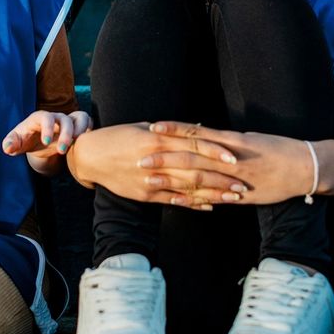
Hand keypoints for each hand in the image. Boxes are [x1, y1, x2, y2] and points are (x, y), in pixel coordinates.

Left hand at [3, 110, 92, 161]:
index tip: (46, 143)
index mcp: (40, 118)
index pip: (46, 117)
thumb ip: (11, 144)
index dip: (47, 128)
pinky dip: (89, 129)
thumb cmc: (26, 140)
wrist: (38, 142)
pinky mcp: (77, 125)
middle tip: (61, 151)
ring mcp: (68, 120)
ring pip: (80, 118)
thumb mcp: (17, 143)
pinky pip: (88, 121)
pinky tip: (83, 142)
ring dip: (80, 130)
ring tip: (76, 143)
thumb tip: (7, 148)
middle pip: (65, 119)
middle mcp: (56, 117)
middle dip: (65, 134)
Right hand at [65, 122, 246, 210]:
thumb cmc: (118, 137)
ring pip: (188, 188)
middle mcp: (156, 160)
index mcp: (157, 139)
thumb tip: (199, 129)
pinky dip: (193, 203)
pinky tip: (209, 206)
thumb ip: (171, 132)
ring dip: (213, 194)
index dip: (215, 153)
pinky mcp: (146, 195)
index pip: (193, 146)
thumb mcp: (143, 128)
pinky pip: (173, 200)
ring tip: (233, 198)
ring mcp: (151, 180)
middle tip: (243, 184)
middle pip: (196, 170)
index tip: (235, 159)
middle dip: (221, 178)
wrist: (90, 156)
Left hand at [141, 122, 315, 203]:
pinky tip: (176, 200)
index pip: (195, 133)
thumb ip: (227, 143)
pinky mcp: (241, 191)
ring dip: (171, 177)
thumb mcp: (250, 141)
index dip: (172, 131)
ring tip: (147, 179)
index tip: (149, 129)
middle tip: (137, 158)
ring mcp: (233, 172)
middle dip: (163, 157)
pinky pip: (213, 193)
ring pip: (197, 173)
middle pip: (189, 153)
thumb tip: (207, 139)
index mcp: (229, 140)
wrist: (304, 166)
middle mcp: (228, 155)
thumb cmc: (278, 152)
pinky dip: (194, 197)